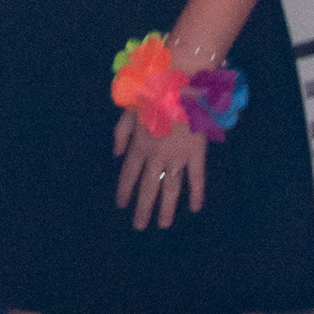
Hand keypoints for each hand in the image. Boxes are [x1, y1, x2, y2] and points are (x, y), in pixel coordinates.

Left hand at [115, 107, 211, 229]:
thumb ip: (121, 134)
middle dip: (143, 208)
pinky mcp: (197, 154)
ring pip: (171, 188)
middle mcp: (157, 155)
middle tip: (139, 226)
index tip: (121, 205)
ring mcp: (178, 157)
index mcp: (139, 145)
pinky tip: (194, 208)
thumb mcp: (128, 111)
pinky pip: (197, 178)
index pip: (129, 174)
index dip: (124, 190)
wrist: (181, 86)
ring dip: (167, 208)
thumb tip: (116, 155)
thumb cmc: (152, 95)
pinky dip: (196, 193)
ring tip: (162, 225)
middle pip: (148, 187)